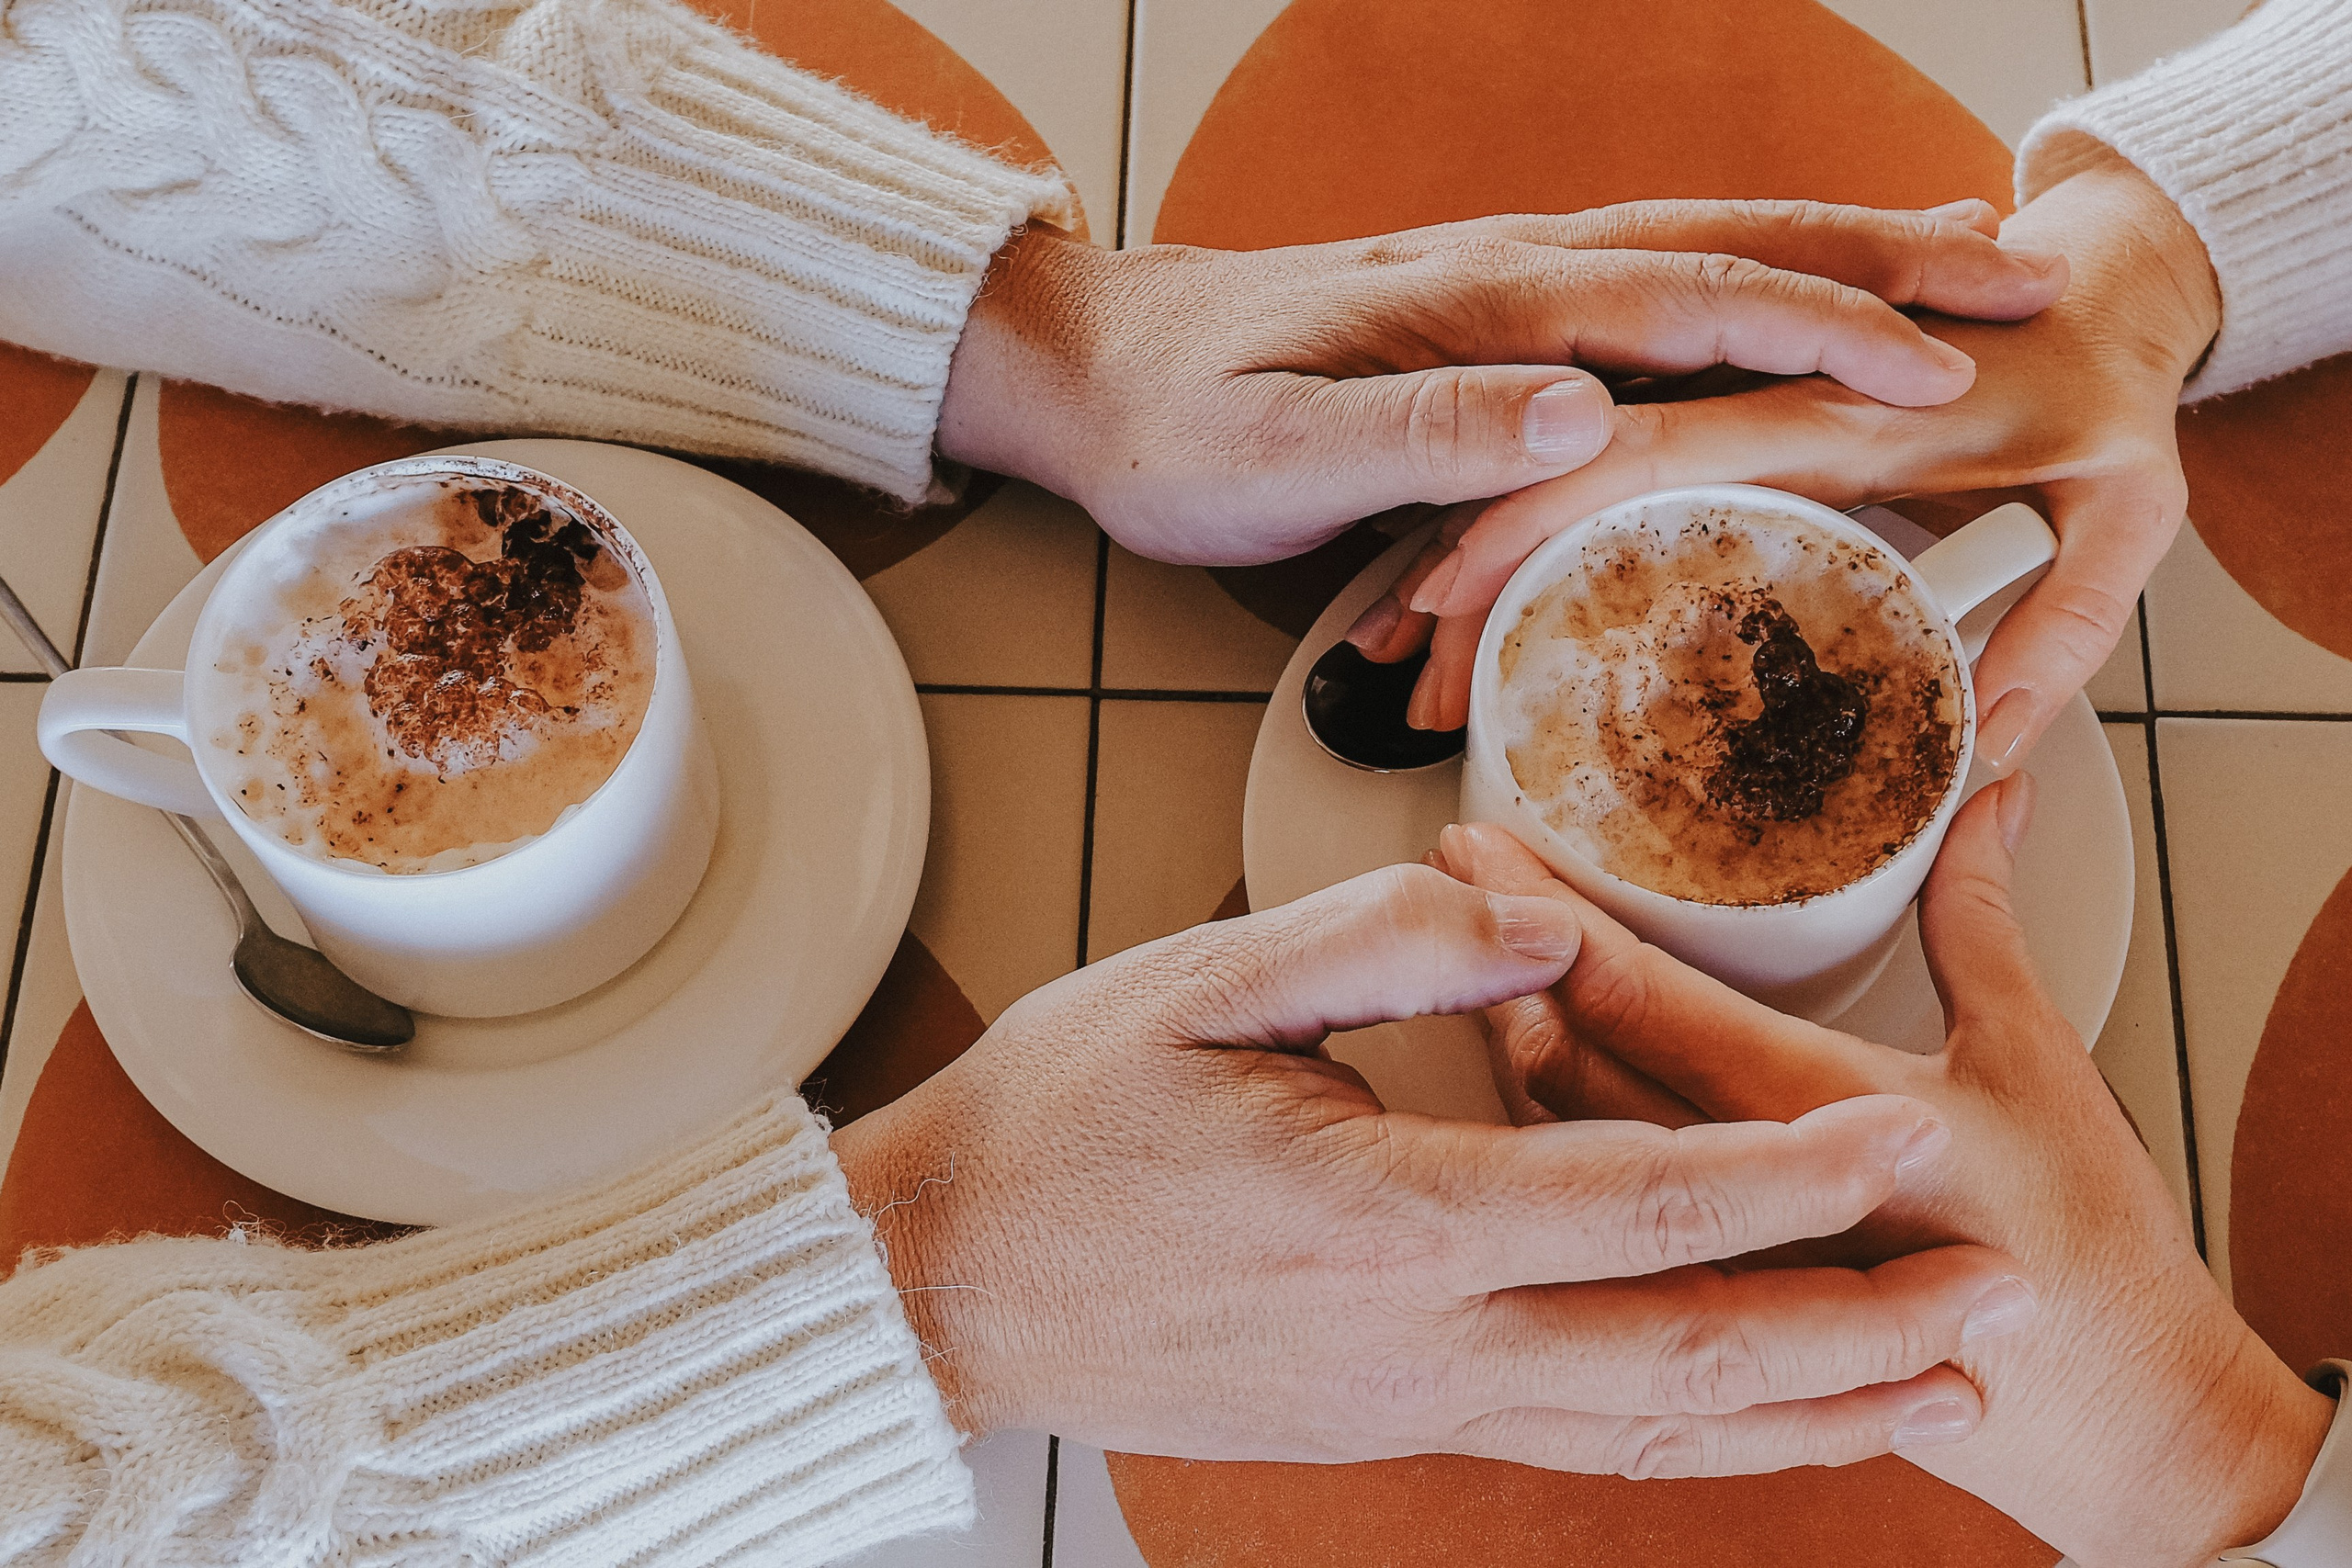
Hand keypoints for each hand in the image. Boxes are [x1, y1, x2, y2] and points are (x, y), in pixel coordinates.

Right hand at [830, 863, 2039, 1470]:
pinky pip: (1579, 1441)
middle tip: (2000, 1301)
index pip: (1637, 1199)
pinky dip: (1696, 1438)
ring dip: (1807, 1409)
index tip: (1905, 1128)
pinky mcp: (1389, 1421)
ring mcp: (1408, 1402)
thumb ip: (1389, 939)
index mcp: (1382, 1218)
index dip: (1787, 1167)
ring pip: (1651, 1425)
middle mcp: (1419, 1338)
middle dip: (1858, 1326)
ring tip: (1934, 1389)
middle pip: (1687, 1351)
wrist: (952, 1283)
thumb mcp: (1202, 986)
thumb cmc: (1061, 1124)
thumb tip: (1542, 914)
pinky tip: (1757, 1424)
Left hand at [936, 201, 2066, 566]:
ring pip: (1700, 248)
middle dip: (1881, 260)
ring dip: (1833, 255)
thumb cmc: (1170, 429)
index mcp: (1479, 306)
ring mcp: (1502, 282)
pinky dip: (1748, 282)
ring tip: (1955, 269)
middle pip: (1727, 243)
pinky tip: (1788, 305)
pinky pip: (1648, 286)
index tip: (1937, 367)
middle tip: (2021, 284)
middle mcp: (1510, 272)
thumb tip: (1583, 413)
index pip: (1683, 301)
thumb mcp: (1274, 455)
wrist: (1090, 369)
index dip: (1818, 332)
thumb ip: (1425, 432)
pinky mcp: (1485, 313)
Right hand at [1383, 154, 2218, 748]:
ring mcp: (1736, 412)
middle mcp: (1763, 401)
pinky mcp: (1730, 432)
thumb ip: (2059, 632)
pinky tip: (1483, 611)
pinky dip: (1532, 543)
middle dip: (1474, 565)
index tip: (1460, 582)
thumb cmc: (2107, 378)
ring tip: (1430, 663)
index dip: (1538, 511)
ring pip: (1569, 480)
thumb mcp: (2123, 515)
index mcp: (1834, 413)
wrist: (2107, 279)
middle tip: (1416, 666)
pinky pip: (1605, 483)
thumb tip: (1974, 746)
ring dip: (1485, 561)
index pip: (1650, 445)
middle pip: (1571, 471)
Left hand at [1432, 788, 2332, 1566]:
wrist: (2125, 1430)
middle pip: (1560, 1067)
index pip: (1626, 994)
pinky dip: (1547, 1147)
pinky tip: (1530, 1097)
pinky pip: (1585, 1223)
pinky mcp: (1707, 1317)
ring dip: (1508, 1050)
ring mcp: (1707, 1267)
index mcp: (1801, 1121)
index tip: (1479, 838)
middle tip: (1447, 876)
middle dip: (1491, 963)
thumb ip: (1980, 921)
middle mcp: (1727, 1201)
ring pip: (1556, 1150)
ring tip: (1471, 965)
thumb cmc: (2091, 1251)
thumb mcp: (2038, 1061)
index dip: (1537, 909)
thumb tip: (1987, 800)